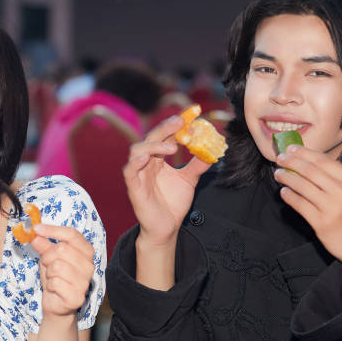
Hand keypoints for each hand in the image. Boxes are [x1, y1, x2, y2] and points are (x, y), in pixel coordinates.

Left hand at [29, 224, 95, 319]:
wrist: (56, 304)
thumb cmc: (55, 277)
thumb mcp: (48, 257)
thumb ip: (43, 243)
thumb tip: (34, 232)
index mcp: (86, 252)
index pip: (73, 234)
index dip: (53, 230)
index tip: (36, 229)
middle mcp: (89, 266)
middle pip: (62, 249)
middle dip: (47, 256)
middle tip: (47, 265)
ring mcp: (84, 282)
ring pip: (57, 266)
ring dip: (48, 272)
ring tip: (52, 278)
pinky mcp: (77, 297)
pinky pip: (56, 283)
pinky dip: (49, 285)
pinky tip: (54, 289)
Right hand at [123, 116, 210, 247]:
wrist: (166, 228)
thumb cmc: (173, 204)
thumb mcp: (190, 180)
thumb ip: (198, 164)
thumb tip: (212, 148)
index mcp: (158, 158)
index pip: (166, 134)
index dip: (177, 123)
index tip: (194, 112)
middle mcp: (146, 163)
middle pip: (151, 137)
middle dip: (166, 127)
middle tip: (182, 121)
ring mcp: (138, 174)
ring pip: (137, 150)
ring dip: (153, 144)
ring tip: (172, 147)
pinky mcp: (133, 188)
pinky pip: (129, 171)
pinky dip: (136, 162)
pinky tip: (147, 158)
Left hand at [275, 145, 341, 293]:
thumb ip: (337, 179)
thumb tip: (309, 161)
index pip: (325, 162)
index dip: (305, 153)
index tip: (291, 148)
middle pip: (312, 171)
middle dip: (292, 162)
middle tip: (280, 158)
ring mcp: (333, 209)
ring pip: (303, 186)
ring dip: (287, 178)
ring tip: (278, 174)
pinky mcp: (321, 223)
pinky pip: (299, 204)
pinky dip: (289, 196)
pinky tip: (284, 192)